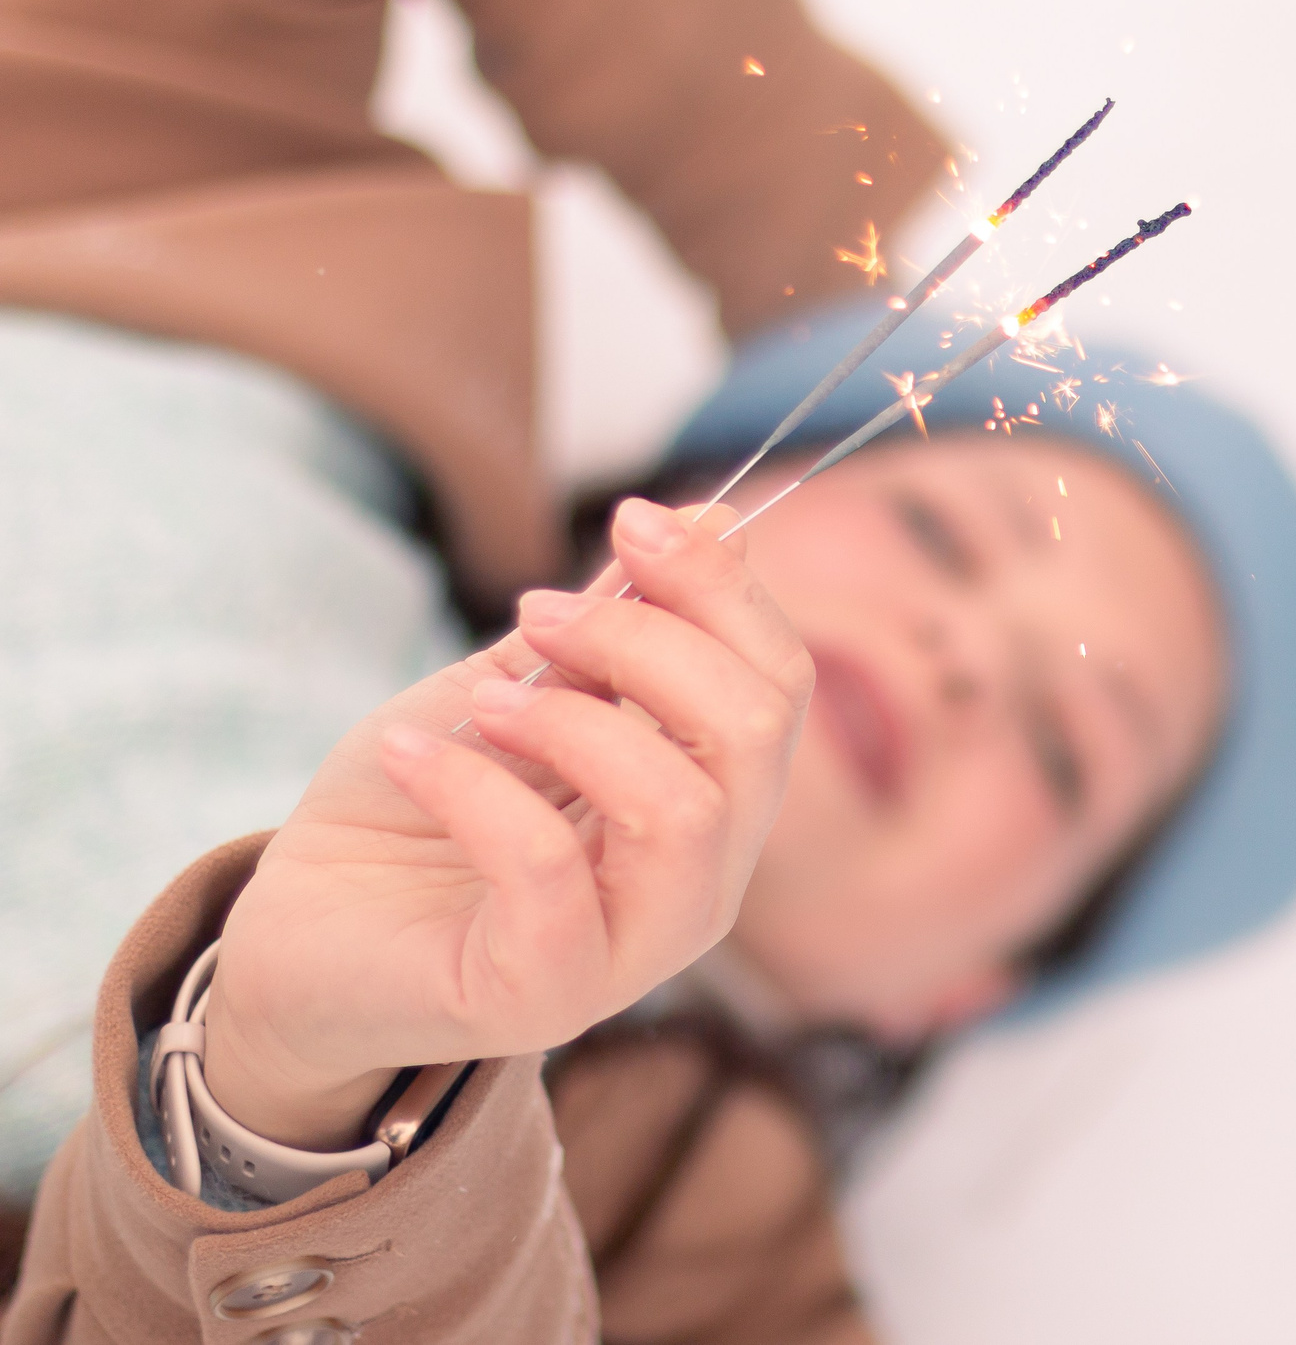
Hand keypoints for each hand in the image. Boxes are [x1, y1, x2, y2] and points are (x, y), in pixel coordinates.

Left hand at [203, 499, 813, 1149]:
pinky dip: (473, 786)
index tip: (631, 522)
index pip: (778, 683)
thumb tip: (718, 518)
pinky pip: (547, 870)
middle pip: (753, 733)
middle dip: (646, 640)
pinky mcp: (544, 992)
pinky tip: (412, 753)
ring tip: (481, 702)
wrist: (301, 933)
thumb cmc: (413, 810)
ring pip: (683, 809)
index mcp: (715, 804)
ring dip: (572, 720)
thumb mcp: (518, 686)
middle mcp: (703, 882)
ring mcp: (635, 951)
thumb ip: (616, 621)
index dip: (718, 586)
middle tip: (533, 615)